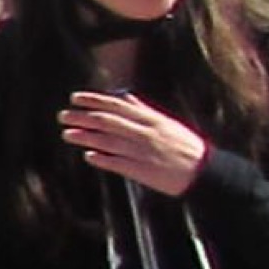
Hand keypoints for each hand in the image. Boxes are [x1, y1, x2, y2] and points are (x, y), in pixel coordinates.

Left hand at [60, 86, 212, 199]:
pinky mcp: (143, 171)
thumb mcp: (166, 123)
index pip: (117, 106)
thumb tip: (125, 96)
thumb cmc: (184, 146)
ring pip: (109, 142)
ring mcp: (143, 152)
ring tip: (67, 134)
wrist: (204, 172)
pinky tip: (88, 156)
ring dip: (86, 137)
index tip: (74, 98)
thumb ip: (143, 110)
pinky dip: (103, 159)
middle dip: (83, 118)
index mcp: (151, 120)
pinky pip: (119, 164)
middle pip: (108, 122)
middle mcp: (145, 133)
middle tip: (63, 116)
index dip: (94, 100)